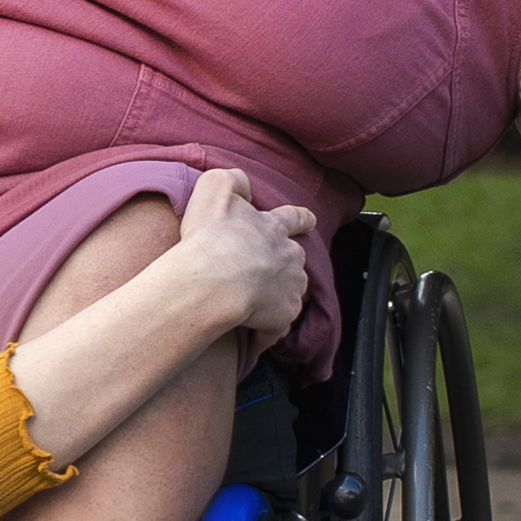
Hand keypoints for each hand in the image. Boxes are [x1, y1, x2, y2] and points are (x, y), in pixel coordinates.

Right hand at [168, 168, 313, 341]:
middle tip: (271, 272)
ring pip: (291, 292)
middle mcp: (289, 256)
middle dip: (288, 264)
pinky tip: (254, 340)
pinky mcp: (283, 316)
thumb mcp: (215, 188)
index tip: (310, 220)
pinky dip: (267, 333)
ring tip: (258, 308)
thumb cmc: (210, 236)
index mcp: (273, 227)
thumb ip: (231, 180)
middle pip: (296, 258)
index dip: (301, 219)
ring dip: (278, 298)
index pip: (294, 218)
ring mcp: (289, 287)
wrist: (213, 279)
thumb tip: (245, 186)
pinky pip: (276, 328)